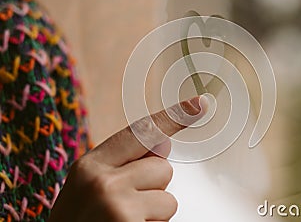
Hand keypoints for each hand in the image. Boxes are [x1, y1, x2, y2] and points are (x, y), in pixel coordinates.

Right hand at [48, 96, 207, 221]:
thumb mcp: (87, 188)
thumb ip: (121, 164)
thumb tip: (162, 144)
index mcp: (89, 165)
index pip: (141, 132)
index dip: (173, 117)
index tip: (198, 105)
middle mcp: (102, 181)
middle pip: (162, 167)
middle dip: (154, 187)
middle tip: (127, 206)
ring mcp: (117, 204)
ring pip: (168, 197)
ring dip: (154, 212)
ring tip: (127, 221)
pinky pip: (166, 219)